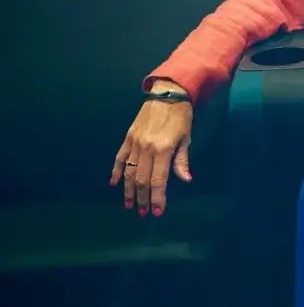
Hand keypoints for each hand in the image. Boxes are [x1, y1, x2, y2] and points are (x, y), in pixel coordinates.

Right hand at [110, 81, 194, 216]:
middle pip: (142, 180)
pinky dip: (116, 172)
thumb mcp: (186, 138)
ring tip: (130, 205)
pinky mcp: (128, 137)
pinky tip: (114, 184)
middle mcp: (147, 148)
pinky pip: (120, 158)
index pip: (159, 180)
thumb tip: (185, 180)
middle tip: (143, 212)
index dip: (157, 198)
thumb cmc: (181, 117)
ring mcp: (135, 143)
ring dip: (129, 191)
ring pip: (130, 172)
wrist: (167, 94)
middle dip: (143, 198)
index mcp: (164, 150)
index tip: (157, 211)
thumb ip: (182, 161)